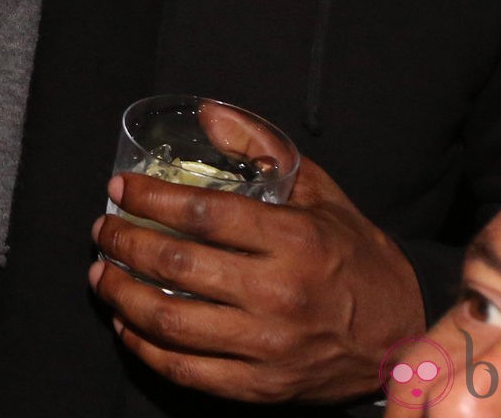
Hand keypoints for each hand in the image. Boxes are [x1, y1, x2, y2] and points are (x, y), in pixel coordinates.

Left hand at [89, 156, 424, 404]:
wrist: (398, 333)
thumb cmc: (352, 252)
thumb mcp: (317, 188)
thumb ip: (260, 148)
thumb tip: (208, 114)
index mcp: (293, 238)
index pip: (202, 212)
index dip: (151, 198)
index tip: (121, 189)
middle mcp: (277, 293)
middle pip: (177, 265)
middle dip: (126, 243)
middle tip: (104, 230)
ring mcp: (266, 347)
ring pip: (171, 322)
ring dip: (123, 295)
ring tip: (102, 275)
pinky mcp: (258, 387)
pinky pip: (185, 371)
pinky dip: (145, 348)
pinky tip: (128, 324)